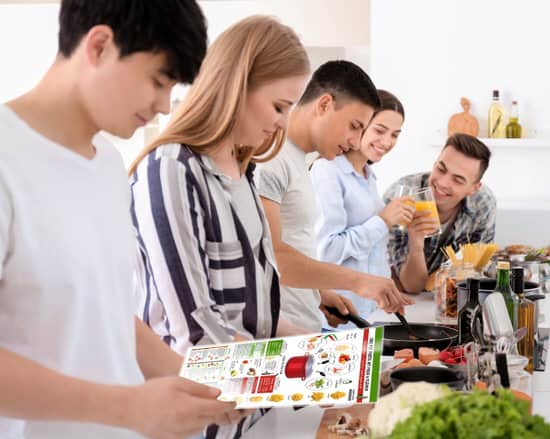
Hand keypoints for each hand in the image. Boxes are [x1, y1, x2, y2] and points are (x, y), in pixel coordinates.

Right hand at [128, 376, 249, 438]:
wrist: (129, 408)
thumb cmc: (152, 392)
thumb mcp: (178, 382)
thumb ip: (200, 388)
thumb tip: (217, 393)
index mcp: (190, 408)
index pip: (217, 408)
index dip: (228, 405)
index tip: (234, 402)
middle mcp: (187, 424)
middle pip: (210, 418)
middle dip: (215, 410)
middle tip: (217, 401)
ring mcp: (179, 434)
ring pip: (200, 425)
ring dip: (203, 416)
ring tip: (195, 404)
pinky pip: (188, 432)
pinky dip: (191, 423)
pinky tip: (183, 413)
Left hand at [319, 289, 357, 327]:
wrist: (318, 297)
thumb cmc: (327, 296)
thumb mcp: (335, 299)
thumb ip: (341, 306)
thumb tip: (346, 313)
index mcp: (347, 304)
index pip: (354, 313)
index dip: (352, 318)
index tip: (345, 319)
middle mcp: (345, 310)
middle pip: (345, 321)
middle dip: (337, 319)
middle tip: (332, 315)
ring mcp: (339, 315)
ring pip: (338, 323)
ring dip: (331, 319)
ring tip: (328, 313)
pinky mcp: (334, 318)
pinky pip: (334, 324)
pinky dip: (329, 321)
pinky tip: (327, 315)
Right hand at [351, 274, 413, 314]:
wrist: (356, 280)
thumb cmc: (366, 285)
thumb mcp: (380, 288)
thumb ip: (388, 295)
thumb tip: (396, 305)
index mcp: (391, 283)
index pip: (401, 296)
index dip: (403, 305)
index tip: (403, 312)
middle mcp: (390, 285)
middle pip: (399, 302)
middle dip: (394, 309)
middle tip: (388, 311)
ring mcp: (385, 288)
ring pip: (393, 305)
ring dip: (388, 309)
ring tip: (382, 307)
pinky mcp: (379, 293)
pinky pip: (385, 305)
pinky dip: (382, 308)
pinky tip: (377, 304)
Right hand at [379, 197, 414, 228]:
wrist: (381, 220)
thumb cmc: (384, 215)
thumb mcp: (389, 206)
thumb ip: (396, 205)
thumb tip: (402, 206)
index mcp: (395, 201)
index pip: (406, 197)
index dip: (412, 199)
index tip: (414, 201)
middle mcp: (398, 204)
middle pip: (410, 207)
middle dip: (412, 212)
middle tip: (411, 214)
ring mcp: (400, 209)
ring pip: (409, 213)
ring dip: (410, 217)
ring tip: (408, 219)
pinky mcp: (401, 215)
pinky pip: (407, 218)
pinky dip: (408, 220)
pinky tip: (406, 222)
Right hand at [407, 210, 439, 248]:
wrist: (415, 245)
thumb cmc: (419, 234)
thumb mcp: (419, 226)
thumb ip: (423, 220)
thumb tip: (433, 214)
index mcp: (410, 220)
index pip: (416, 214)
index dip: (423, 212)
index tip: (431, 211)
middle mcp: (409, 225)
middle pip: (420, 219)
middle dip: (429, 218)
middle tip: (436, 219)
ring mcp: (411, 230)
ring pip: (422, 225)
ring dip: (431, 224)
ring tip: (437, 225)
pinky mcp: (414, 236)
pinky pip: (424, 232)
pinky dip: (430, 230)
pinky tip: (435, 229)